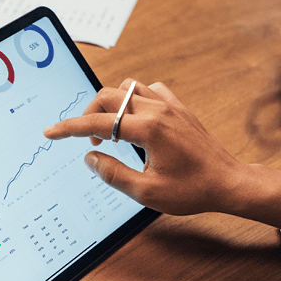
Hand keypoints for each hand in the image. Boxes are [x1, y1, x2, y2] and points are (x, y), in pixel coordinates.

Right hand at [44, 79, 280, 228]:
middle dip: (89, 114)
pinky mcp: (179, 108)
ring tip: (111, 130)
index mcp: (149, 129)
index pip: (98, 122)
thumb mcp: (147, 192)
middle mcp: (158, 110)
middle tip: (88, 139)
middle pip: (109, 96)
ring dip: (112, 105)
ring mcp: (171, 105)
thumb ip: (114, 174)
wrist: (229, 183)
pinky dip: (135, 100)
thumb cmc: (192, 191)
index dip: (70, 128)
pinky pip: (149, 90)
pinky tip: (135, 120)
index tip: (51, 132)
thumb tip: (91, 157)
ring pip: (128, 88)